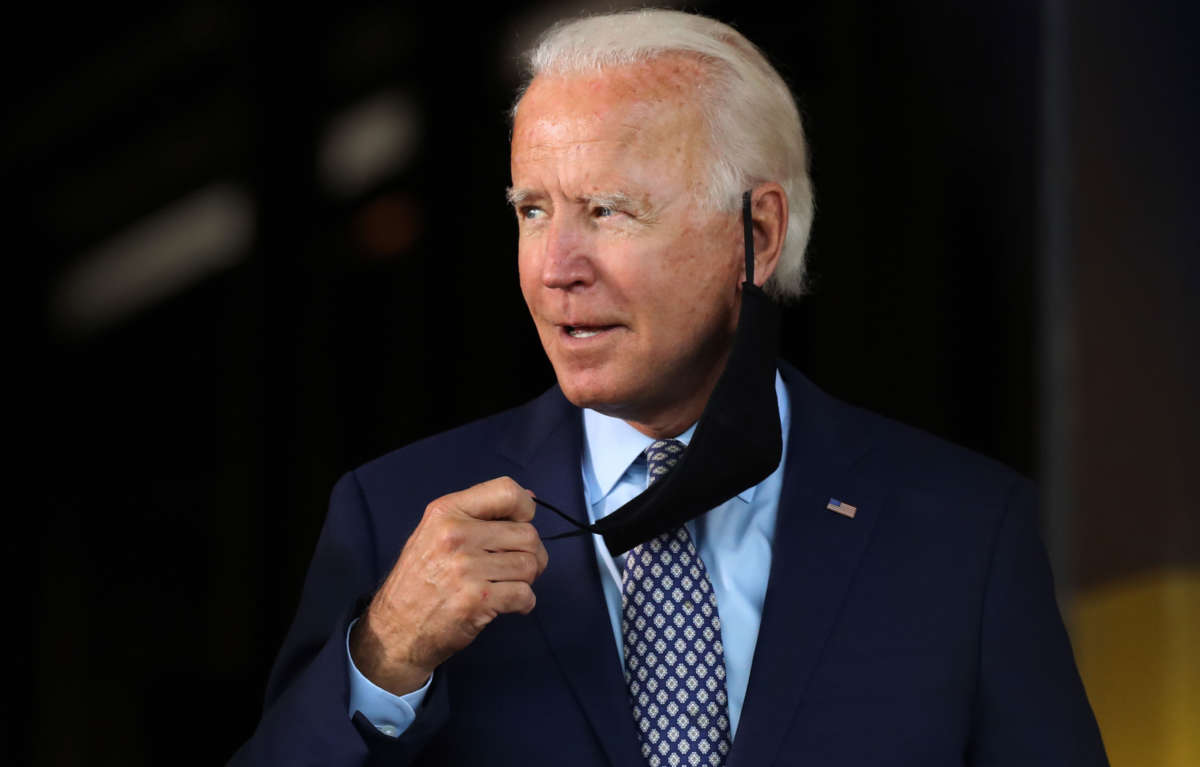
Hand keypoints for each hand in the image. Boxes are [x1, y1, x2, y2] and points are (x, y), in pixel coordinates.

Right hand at [349, 476, 548, 694]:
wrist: (394, 629)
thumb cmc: (419, 580)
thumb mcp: (435, 533)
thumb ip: (478, 514)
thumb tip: (529, 498)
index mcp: (446, 512)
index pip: (507, 491)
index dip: (525, 509)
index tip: (519, 524)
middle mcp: (456, 535)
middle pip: (527, 533)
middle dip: (531, 553)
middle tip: (515, 567)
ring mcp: (466, 568)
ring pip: (530, 565)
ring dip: (527, 579)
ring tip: (507, 585)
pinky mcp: (476, 600)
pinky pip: (525, 595)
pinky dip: (524, 603)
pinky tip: (508, 605)